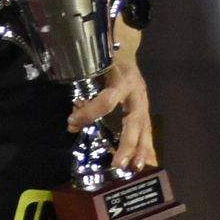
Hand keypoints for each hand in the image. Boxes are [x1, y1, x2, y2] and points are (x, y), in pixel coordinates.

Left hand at [66, 38, 157, 176]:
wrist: (124, 50)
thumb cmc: (105, 60)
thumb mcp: (93, 69)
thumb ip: (83, 92)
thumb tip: (72, 122)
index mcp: (121, 81)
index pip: (106, 101)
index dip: (90, 113)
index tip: (72, 122)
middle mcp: (136, 94)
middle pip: (134, 122)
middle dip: (127, 144)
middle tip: (118, 164)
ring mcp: (144, 103)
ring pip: (146, 129)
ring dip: (141, 151)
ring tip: (136, 169)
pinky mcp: (146, 110)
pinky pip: (148, 130)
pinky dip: (147, 148)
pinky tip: (147, 163)